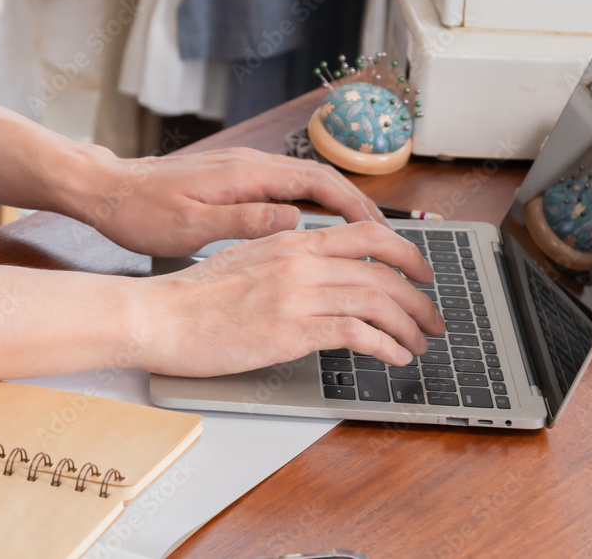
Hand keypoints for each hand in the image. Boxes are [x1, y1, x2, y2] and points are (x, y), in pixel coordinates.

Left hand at [73, 147, 390, 256]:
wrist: (106, 190)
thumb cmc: (141, 212)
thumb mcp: (190, 226)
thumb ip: (244, 221)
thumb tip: (296, 220)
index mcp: (246, 173)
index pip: (318, 184)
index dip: (355, 207)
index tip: (380, 231)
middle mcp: (251, 163)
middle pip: (322, 178)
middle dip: (359, 205)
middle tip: (386, 237)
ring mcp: (245, 168)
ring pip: (308, 181)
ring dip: (340, 204)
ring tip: (364, 235)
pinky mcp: (236, 178)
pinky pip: (289, 186)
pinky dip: (315, 204)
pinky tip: (320, 226)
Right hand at [136, 222, 445, 377]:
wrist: (158, 315)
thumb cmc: (195, 295)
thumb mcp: (247, 258)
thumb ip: (288, 260)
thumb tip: (319, 272)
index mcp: (293, 241)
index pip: (367, 234)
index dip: (406, 252)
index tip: (422, 271)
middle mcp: (302, 262)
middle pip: (383, 272)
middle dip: (419, 298)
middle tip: (433, 318)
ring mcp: (298, 295)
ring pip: (378, 302)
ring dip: (410, 325)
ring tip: (421, 342)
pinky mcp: (292, 331)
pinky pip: (357, 335)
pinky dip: (386, 346)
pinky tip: (395, 357)